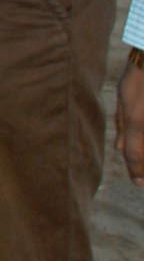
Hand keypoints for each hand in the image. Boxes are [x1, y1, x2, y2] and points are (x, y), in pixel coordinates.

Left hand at [117, 57, 143, 185]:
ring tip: (142, 166)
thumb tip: (118, 148)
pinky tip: (142, 145)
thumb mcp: (124, 97)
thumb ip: (123, 124)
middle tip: (143, 179)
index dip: (135, 169)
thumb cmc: (137, 77)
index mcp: (137, 120)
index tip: (138, 182)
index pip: (133, 152)